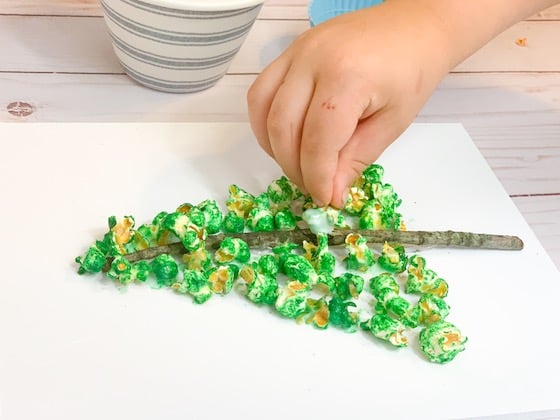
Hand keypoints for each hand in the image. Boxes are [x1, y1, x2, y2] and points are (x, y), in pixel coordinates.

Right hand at [247, 0, 451, 207]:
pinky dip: (265, 122)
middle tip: (313, 186)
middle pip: (283, 128)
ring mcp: (296, 51)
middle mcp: (312, 60)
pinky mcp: (289, 51)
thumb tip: (329, 194)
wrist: (413, 26)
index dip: (317, 177)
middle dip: (294, 168)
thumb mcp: (392, 123)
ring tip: (297, 164)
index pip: (317, 141)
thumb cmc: (412, 72)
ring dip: (273, 147)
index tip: (325, 199)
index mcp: (347, 77)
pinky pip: (261, 91)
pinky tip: (284, 138)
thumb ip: (356, 159)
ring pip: (262, 110)